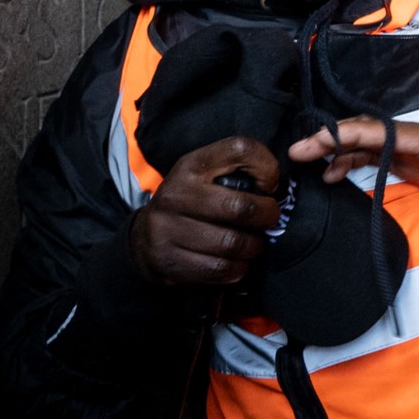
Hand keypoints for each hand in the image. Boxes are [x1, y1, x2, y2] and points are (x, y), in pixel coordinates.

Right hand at [129, 137, 280, 286]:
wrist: (144, 238)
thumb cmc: (191, 203)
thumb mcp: (207, 175)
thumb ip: (239, 170)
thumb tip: (274, 185)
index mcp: (191, 165)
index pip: (239, 149)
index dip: (267, 166)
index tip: (270, 186)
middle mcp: (176, 193)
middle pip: (240, 207)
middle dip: (267, 217)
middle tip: (269, 221)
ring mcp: (167, 228)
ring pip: (232, 243)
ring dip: (253, 247)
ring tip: (253, 244)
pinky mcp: (168, 260)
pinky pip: (218, 268)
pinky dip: (237, 269)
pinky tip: (238, 263)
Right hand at [288, 118, 418, 242]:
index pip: (388, 132)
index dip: (352, 134)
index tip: (320, 140)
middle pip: (374, 131)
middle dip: (335, 138)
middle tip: (298, 151)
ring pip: (372, 143)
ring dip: (340, 150)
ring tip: (306, 162)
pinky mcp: (418, 165)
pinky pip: (380, 158)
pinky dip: (355, 162)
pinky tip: (334, 174)